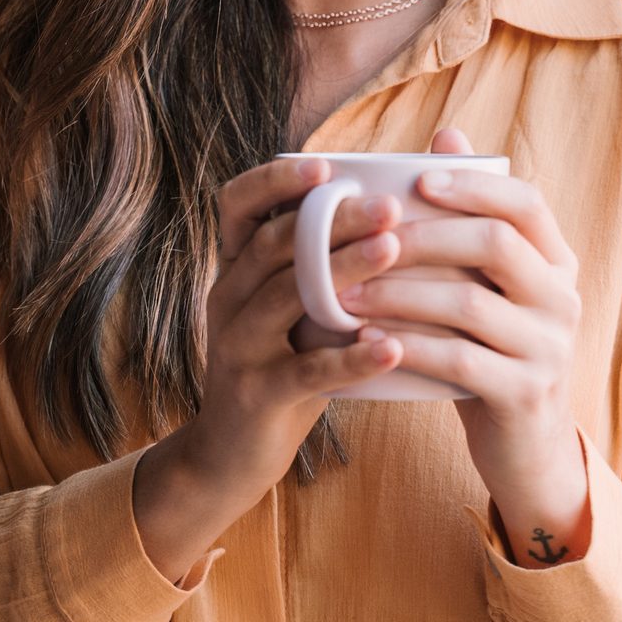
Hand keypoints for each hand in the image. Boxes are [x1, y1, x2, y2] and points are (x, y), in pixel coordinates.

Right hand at [182, 155, 414, 497]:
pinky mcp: (256, 395)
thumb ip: (321, 271)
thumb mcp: (292, 313)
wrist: (232, 455)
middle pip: (277, 243)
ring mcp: (236, 346)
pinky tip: (394, 348)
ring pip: (289, 295)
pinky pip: (307, 370)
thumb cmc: (282, 369)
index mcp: (234, 270)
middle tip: (391, 206)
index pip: (238, 205)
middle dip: (334, 219)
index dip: (275, 181)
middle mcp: (227, 298)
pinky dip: (352, 359)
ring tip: (395, 251)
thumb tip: (394, 217)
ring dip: (345, 269)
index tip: (326, 166)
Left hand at [337, 127, 589, 564]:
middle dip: (421, 234)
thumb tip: (447, 133)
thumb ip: (468, 217)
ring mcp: (550, 348)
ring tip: (342, 291)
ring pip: (469, 303)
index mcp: (556, 262)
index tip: (417, 179)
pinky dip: (409, 344)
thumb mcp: (485, 282)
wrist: (524, 446)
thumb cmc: (489, 347)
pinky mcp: (525, 395)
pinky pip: (461, 360)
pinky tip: (366, 338)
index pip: (525, 202)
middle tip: (359, 237)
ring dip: (398, 291)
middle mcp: (563, 298)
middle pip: (495, 243)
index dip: (472, 184)